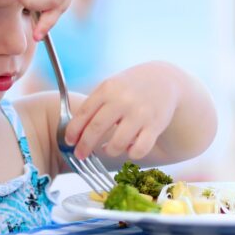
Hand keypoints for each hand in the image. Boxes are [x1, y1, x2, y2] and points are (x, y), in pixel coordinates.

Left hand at [65, 63, 179, 159]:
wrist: (165, 79)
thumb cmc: (131, 86)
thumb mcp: (112, 86)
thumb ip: (95, 104)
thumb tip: (75, 131)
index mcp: (108, 89)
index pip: (84, 113)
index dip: (73, 131)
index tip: (69, 142)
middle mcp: (123, 100)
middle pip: (96, 129)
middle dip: (85, 146)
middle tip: (80, 155)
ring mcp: (140, 113)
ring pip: (117, 144)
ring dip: (109, 151)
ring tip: (108, 149)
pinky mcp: (155, 125)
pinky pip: (139, 150)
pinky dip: (131, 154)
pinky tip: (129, 148)